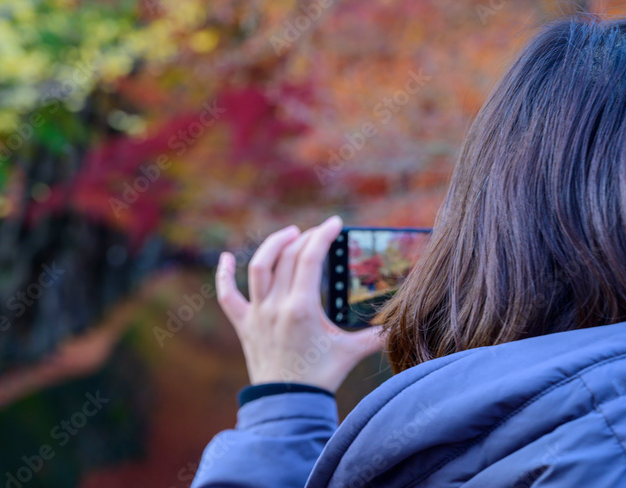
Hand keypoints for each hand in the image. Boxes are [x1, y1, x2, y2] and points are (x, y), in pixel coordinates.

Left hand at [215, 216, 384, 391]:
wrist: (288, 404)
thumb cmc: (321, 377)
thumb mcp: (350, 351)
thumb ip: (376, 336)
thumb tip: (401, 324)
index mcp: (301, 307)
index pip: (310, 258)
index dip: (323, 235)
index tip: (334, 222)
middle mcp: (276, 305)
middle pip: (287, 257)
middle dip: (304, 238)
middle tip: (319, 233)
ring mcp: (257, 313)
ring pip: (258, 267)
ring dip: (273, 244)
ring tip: (289, 234)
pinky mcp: (244, 324)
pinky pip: (227, 295)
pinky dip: (224, 274)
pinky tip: (226, 258)